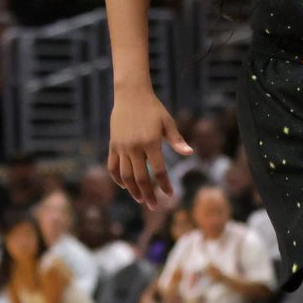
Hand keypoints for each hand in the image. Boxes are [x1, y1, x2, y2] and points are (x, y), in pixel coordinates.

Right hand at [107, 87, 191, 206]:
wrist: (131, 95)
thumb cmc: (153, 109)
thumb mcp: (168, 122)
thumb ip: (177, 140)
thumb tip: (190, 153)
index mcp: (151, 142)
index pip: (158, 170)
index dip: (164, 184)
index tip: (170, 195)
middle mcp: (134, 147)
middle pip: (140, 177)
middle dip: (148, 194)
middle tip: (155, 207)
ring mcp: (122, 147)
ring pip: (125, 175)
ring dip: (133, 190)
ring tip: (141, 200)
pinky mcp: (113, 145)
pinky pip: (113, 166)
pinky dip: (118, 178)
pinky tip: (125, 186)